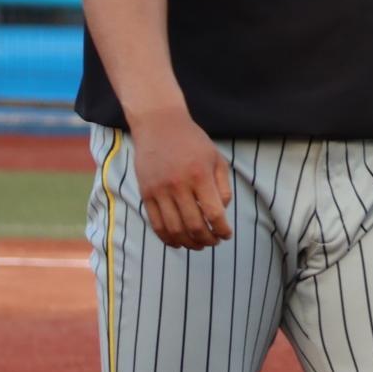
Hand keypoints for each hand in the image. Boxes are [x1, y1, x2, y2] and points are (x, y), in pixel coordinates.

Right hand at [128, 107, 232, 249]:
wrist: (159, 126)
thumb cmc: (193, 142)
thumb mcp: (216, 159)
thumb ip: (223, 186)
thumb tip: (222, 212)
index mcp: (200, 176)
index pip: (213, 213)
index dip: (221, 229)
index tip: (226, 235)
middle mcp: (178, 185)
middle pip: (193, 225)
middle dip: (206, 240)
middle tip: (214, 243)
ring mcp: (159, 191)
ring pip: (173, 228)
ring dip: (188, 243)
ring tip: (198, 245)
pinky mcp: (146, 194)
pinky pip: (155, 223)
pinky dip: (167, 237)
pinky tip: (177, 242)